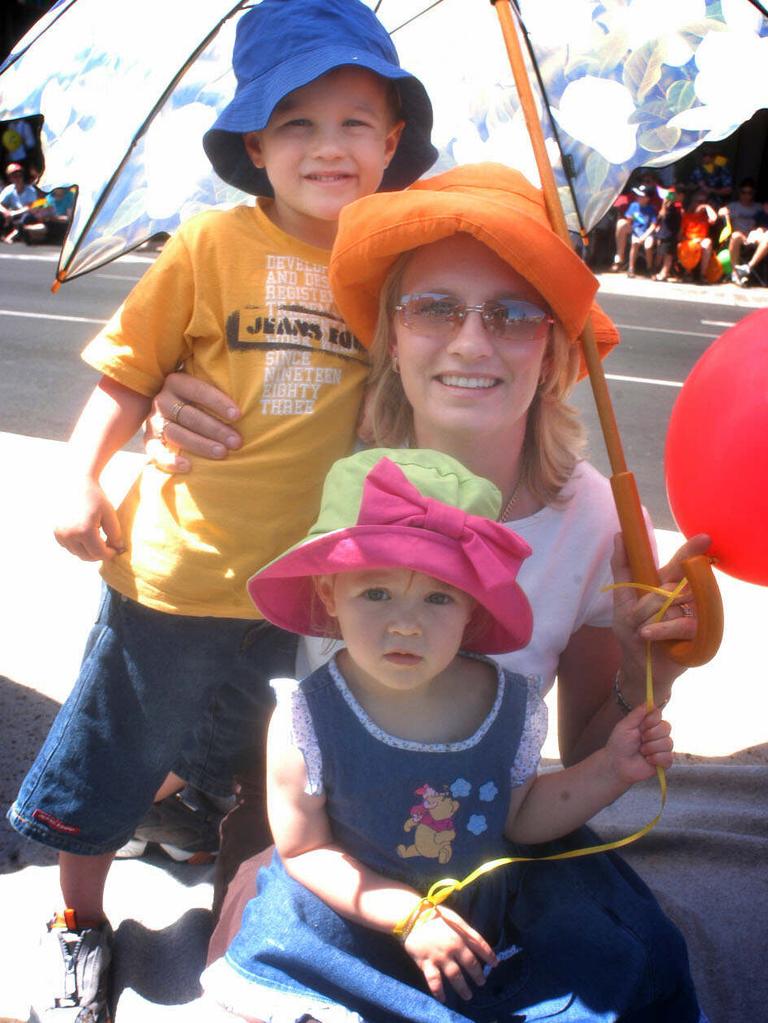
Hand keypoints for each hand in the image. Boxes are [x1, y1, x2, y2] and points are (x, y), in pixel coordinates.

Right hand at [54, 479, 123, 560]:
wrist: (75, 484)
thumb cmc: (96, 498)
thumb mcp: (110, 515)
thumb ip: (115, 534)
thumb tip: (118, 550)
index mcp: (84, 531)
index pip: (99, 553)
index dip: (110, 553)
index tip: (116, 549)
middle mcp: (70, 535)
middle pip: (87, 557)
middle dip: (99, 554)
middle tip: (109, 546)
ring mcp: (60, 535)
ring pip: (78, 554)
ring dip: (89, 551)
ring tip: (98, 538)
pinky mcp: (56, 533)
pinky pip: (70, 547)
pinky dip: (79, 546)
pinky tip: (86, 535)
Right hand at [144, 372, 241, 472]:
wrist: (173, 412)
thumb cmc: (200, 401)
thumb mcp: (206, 387)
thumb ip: (221, 385)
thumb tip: (252, 392)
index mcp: (176, 382)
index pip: (198, 390)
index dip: (218, 402)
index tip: (238, 415)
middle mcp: (162, 400)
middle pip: (190, 416)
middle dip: (216, 429)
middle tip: (237, 441)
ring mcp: (154, 421)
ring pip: (177, 434)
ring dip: (201, 445)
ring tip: (222, 453)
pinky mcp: (149, 440)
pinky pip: (156, 451)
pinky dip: (169, 460)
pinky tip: (188, 467)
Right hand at [403, 904, 496, 1002]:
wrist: (411, 917)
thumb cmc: (434, 915)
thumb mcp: (454, 918)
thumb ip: (466, 930)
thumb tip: (479, 942)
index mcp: (460, 935)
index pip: (479, 946)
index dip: (489, 955)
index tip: (496, 964)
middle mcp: (452, 948)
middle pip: (470, 964)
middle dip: (478, 975)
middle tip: (482, 983)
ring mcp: (439, 957)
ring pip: (455, 976)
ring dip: (462, 988)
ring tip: (468, 996)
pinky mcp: (426, 963)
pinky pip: (434, 981)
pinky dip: (439, 992)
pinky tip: (443, 998)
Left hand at [606, 705, 673, 784]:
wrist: (617, 764)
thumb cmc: (619, 744)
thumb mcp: (625, 726)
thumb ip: (637, 713)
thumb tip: (649, 701)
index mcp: (648, 724)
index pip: (659, 714)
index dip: (652, 720)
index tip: (641, 726)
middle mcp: (657, 734)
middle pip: (667, 727)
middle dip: (651, 734)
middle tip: (640, 740)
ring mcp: (662, 748)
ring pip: (668, 742)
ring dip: (651, 747)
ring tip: (641, 751)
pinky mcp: (665, 761)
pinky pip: (668, 757)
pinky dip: (656, 759)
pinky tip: (647, 760)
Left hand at [611, 532, 709, 696]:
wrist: (641, 666)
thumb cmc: (633, 629)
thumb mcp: (622, 599)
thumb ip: (622, 569)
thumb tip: (619, 536)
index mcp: (667, 585)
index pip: (678, 563)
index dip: (690, 549)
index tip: (704, 538)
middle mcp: (683, 596)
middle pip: (685, 574)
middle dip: (689, 557)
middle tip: (698, 544)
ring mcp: (692, 613)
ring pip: (670, 600)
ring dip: (648, 613)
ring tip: (639, 628)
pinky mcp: (696, 634)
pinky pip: (678, 624)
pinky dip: (659, 628)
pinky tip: (646, 633)